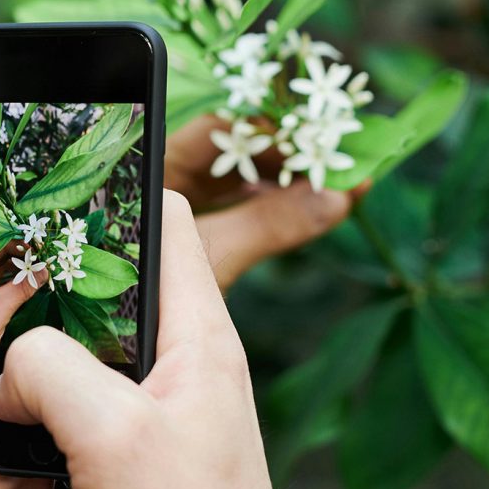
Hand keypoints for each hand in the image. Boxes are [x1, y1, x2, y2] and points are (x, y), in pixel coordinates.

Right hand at [0, 116, 365, 488]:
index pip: (159, 229)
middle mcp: (158, 371)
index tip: (37, 197)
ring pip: (34, 387)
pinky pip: (28, 456)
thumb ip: (51, 370)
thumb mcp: (114, 435)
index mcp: (189, 339)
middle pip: (66, 311)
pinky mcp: (98, 471)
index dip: (104, 199)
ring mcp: (125, 423)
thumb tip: (10, 370)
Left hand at [0, 242, 46, 353]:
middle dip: (23, 254)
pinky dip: (26, 280)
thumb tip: (42, 272)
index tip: (35, 246)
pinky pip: (13, 283)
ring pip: (10, 269)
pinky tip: (39, 279)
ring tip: (45, 265)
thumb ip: (20, 289)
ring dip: (27, 267)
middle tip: (45, 255)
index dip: (15, 244)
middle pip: (4, 256)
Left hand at [174, 116, 369, 288]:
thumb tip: (338, 198)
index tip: (312, 135)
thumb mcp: (216, 255)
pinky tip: (326, 203)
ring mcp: (187, 206)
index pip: (215, 131)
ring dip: (290, 180)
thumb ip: (269, 223)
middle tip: (341, 154)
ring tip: (346, 179)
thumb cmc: (156, 298)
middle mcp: (169, 180)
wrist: (142, 357)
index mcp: (155, 171)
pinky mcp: (207, 232)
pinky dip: (282, 206)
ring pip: (244, 181)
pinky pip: (247, 208)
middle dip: (286, 153)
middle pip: (234, 152)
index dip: (262, 130)